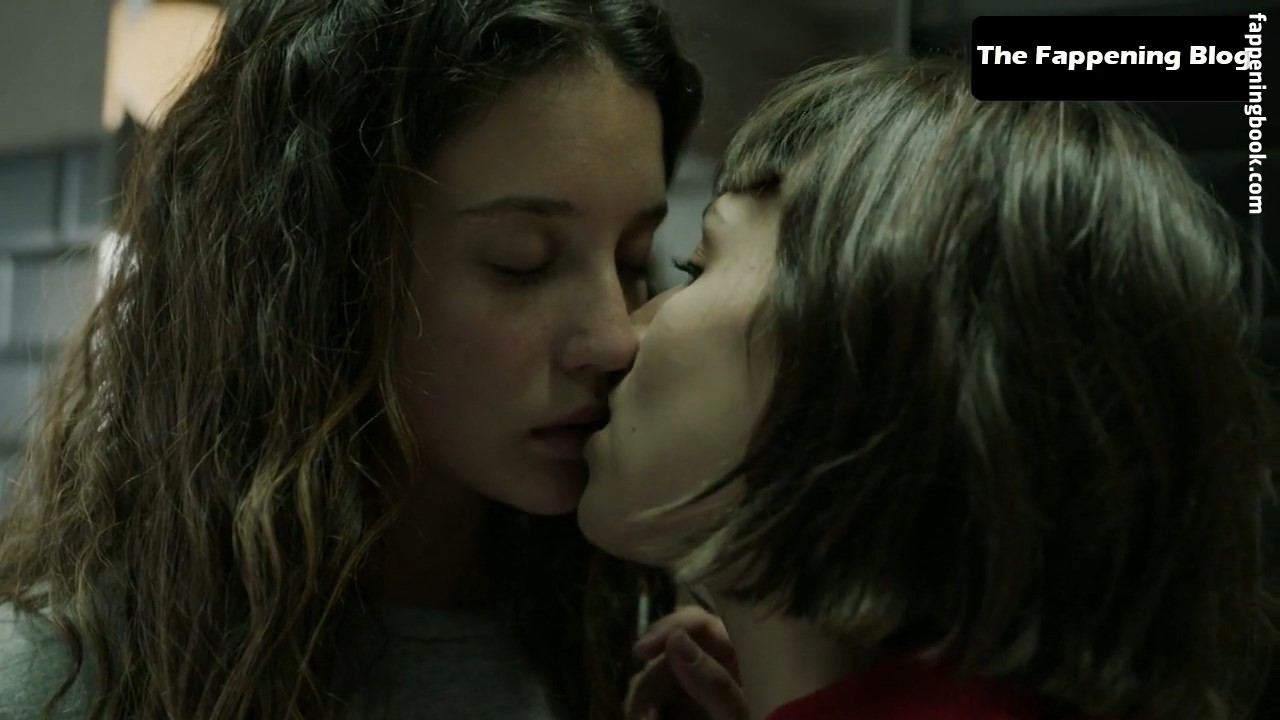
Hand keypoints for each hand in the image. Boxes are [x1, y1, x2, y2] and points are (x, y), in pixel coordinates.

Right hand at [624, 606, 745, 719]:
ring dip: (646, 706)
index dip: (667, 629)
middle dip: (650, 686)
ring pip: (661, 686)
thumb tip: (675, 640)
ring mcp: (704, 693)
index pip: (698, 624)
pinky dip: (655, 715)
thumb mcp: (743, 716)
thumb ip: (713, 681)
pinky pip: (665, 708)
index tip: (639, 652)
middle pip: (670, 658)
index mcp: (743, 655)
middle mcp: (720, 667)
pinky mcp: (692, 713)